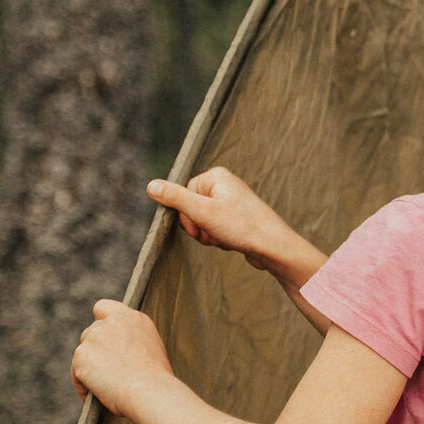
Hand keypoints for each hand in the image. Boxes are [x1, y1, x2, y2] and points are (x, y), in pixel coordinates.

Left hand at [71, 300, 173, 416]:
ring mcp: (93, 337)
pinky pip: (77, 374)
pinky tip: (95, 397)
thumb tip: (118, 349)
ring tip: (104, 389)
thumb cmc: (156, 379)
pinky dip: (84, 386)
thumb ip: (131, 339)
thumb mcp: (150, 348)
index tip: (105, 339)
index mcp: (132, 318)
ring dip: (89, 368)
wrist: (149, 391)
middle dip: (95, 351)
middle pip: (91, 333)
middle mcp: (111, 322)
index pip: (103, 308)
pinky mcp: (80, 355)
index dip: (101, 323)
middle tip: (108, 373)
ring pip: (83, 354)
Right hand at [148, 167, 293, 268]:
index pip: (183, 194)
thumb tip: (151, 186)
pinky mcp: (237, 218)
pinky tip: (232, 241)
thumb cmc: (242, 227)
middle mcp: (225, 185)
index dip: (188, 215)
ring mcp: (232, 202)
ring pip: (203, 222)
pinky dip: (219, 238)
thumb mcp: (202, 212)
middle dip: (199, 227)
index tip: (202, 223)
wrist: (273, 247)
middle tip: (215, 232)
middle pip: (192, 209)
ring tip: (226, 237)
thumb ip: (174, 198)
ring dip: (209, 235)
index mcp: (216, 176)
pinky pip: (215, 229)